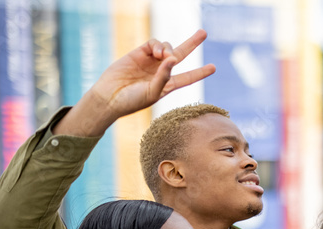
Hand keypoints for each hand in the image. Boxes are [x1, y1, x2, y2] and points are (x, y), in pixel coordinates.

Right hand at [53, 29, 215, 136]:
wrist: (109, 97)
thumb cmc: (132, 101)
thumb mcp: (153, 93)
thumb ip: (164, 77)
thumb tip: (174, 59)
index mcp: (167, 85)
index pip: (188, 77)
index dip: (200, 72)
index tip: (213, 67)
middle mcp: (161, 72)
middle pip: (180, 54)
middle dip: (191, 43)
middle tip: (203, 33)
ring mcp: (150, 61)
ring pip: (166, 47)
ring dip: (168, 48)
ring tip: (163, 56)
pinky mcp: (138, 53)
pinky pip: (152, 43)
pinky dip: (157, 45)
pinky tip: (156, 53)